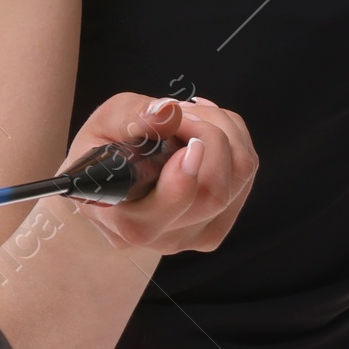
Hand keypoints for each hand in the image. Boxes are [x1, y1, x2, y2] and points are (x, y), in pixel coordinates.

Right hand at [60, 93, 257, 258]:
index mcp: (125, 222)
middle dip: (209, 136)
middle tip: (183, 110)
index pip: (162, 215)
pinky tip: (205, 127)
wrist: (113, 183)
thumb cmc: (104, 154)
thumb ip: (132, 118)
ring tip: (192, 113)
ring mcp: (195, 236)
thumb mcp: (103, 125)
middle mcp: (163, 238)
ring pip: (238, 180)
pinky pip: (245, 176)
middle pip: (213, 193)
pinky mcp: (219, 225)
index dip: (183, 180)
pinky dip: (234, 140)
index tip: (189, 145)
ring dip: (224, 132)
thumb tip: (168, 113)